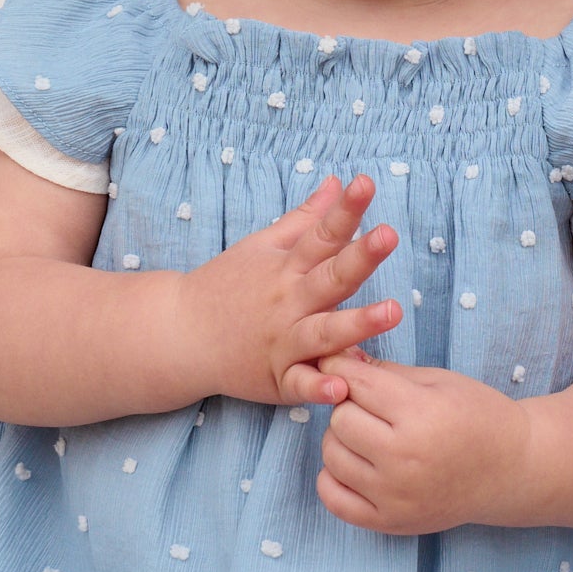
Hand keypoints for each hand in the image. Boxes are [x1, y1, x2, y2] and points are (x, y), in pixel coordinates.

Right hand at [172, 173, 402, 407]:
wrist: (179, 334)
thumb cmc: (226, 286)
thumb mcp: (262, 246)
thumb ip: (306, 219)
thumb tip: (338, 182)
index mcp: (288, 267)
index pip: (322, 234)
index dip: (345, 210)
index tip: (365, 183)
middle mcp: (289, 301)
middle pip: (330, 277)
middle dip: (360, 257)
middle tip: (388, 235)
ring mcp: (284, 341)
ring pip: (325, 331)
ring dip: (357, 323)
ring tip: (392, 312)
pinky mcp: (278, 378)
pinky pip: (300, 384)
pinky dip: (317, 388)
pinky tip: (340, 389)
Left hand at [315, 348, 531, 532]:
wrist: (511, 471)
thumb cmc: (478, 417)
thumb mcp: (439, 381)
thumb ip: (385, 372)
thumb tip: (335, 357)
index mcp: (422, 415)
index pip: (356, 384)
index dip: (343, 369)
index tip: (342, 366)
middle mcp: (405, 459)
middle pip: (340, 420)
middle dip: (349, 405)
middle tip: (370, 406)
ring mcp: (396, 496)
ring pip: (332, 456)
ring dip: (343, 440)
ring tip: (368, 435)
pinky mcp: (391, 522)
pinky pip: (333, 498)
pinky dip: (335, 478)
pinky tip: (357, 465)